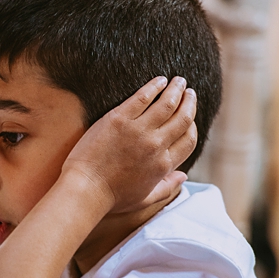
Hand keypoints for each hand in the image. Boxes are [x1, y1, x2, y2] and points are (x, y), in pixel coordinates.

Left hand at [62, 76, 196, 213]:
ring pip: (167, 104)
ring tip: (178, 81)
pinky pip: (142, 97)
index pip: (189, 139)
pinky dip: (154, 86)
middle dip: (189, 102)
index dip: (193, 124)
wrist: (85, 189)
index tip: (189, 115)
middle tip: (189, 91)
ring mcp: (138, 131)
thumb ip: (167, 187)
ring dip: (176, 90)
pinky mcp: (119, 119)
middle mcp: (156, 146)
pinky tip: (160, 80)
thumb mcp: (145, 197)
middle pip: (183, 119)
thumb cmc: (112, 197)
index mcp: (164, 165)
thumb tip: (183, 177)